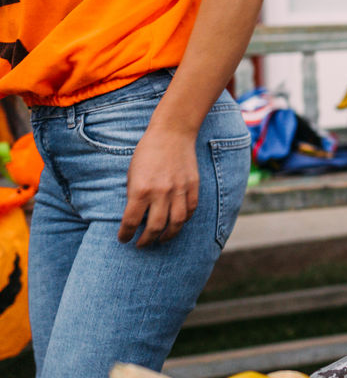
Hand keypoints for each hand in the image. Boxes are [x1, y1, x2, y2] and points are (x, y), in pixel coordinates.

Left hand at [119, 126, 199, 247]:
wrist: (172, 133)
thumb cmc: (147, 152)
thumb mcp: (132, 174)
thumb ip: (135, 195)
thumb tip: (135, 216)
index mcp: (141, 190)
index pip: (130, 222)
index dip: (125, 234)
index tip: (123, 239)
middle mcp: (161, 193)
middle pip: (154, 227)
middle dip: (146, 240)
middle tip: (141, 244)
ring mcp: (179, 190)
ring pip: (176, 223)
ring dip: (167, 236)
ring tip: (161, 239)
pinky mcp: (193, 186)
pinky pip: (190, 210)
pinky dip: (183, 221)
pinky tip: (176, 223)